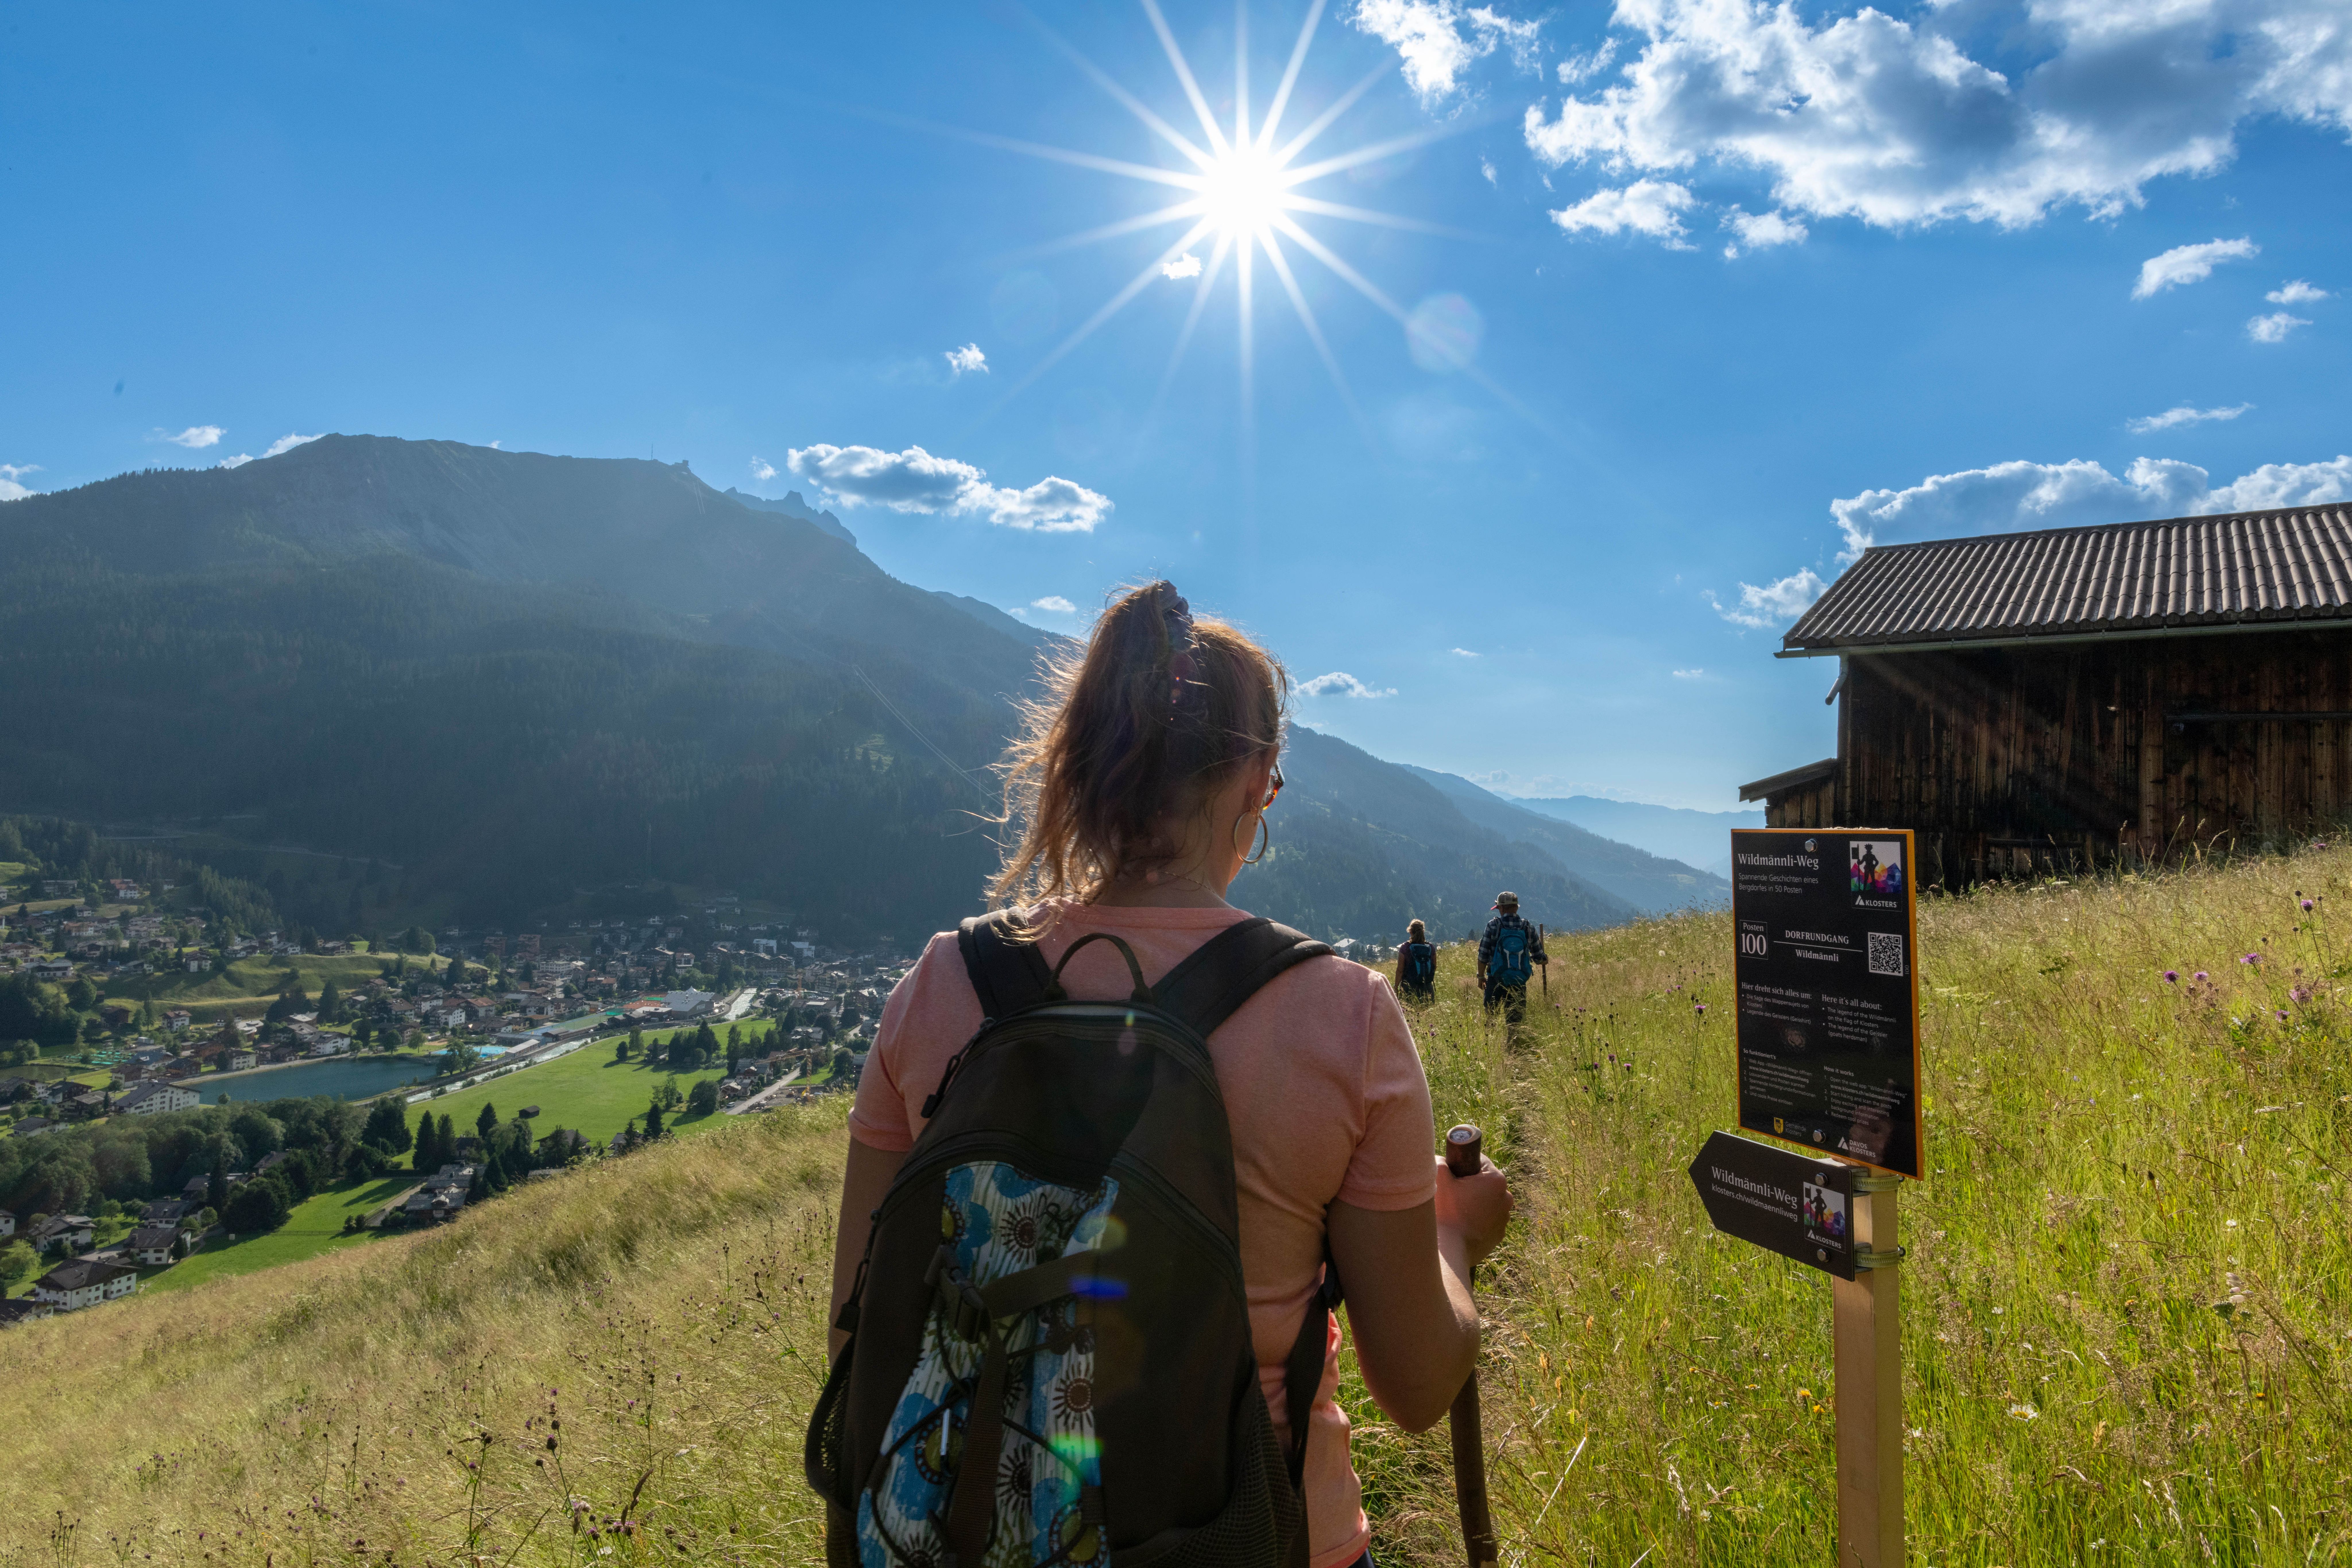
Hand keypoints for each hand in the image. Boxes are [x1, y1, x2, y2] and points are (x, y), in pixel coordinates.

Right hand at [1432, 1152, 1510, 1267]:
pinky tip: (1462, 1224)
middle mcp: (1506, 1197)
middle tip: (1452, 1194)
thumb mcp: (1439, 1178)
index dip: (1463, 1164)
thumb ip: (1440, 1162)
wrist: (1450, 1250)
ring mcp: (1504, 1218)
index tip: (1452, 1175)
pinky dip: (1477, 1219)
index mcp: (1496, 1180)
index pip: (1480, 1161)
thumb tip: (1442, 1161)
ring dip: (1475, 1203)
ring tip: (1456, 1211)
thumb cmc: (1446, 1211)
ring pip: (1487, 1202)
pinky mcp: (1498, 1235)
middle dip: (1470, 1185)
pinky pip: (1487, 1220)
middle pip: (1485, 1183)